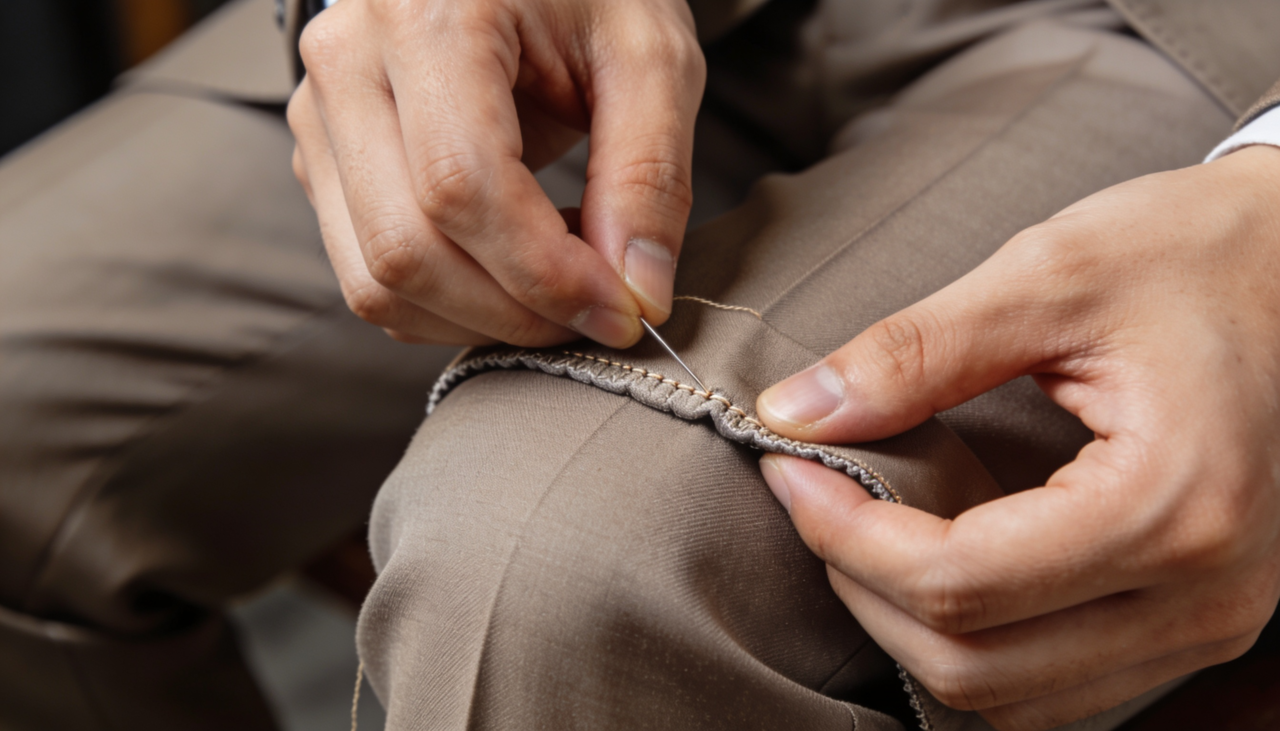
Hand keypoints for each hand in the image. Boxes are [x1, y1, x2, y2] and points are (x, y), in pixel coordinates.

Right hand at [287, 0, 703, 345]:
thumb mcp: (651, 57)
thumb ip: (650, 175)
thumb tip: (638, 293)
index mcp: (427, 13)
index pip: (462, 188)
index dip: (546, 274)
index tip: (621, 309)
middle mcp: (349, 61)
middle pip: (404, 249)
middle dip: (514, 313)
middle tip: (598, 312)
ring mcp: (323, 115)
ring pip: (374, 280)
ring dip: (478, 319)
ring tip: (558, 283)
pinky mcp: (325, 160)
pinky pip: (369, 273)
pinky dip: (448, 303)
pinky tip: (512, 269)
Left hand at [756, 145, 1279, 729]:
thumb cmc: (1192, 253)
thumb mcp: (1050, 275)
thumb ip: (915, 351)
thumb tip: (797, 412)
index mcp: (1172, 505)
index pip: (959, 582)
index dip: (844, 533)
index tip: (789, 467)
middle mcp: (1202, 595)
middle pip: (975, 664)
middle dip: (865, 588)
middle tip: (817, 497)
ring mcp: (1208, 623)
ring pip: (1011, 695)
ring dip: (911, 626)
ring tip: (867, 530)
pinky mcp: (1194, 620)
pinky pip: (1055, 682)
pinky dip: (974, 639)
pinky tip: (940, 560)